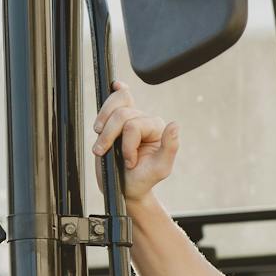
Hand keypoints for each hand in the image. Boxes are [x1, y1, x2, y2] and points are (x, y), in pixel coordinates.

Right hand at [91, 81, 179, 203]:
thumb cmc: (143, 180)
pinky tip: (114, 87)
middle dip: (110, 137)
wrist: (126, 187)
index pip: (134, 126)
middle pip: (121, 115)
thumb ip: (169, 147)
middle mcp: (146, 120)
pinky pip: (115, 99)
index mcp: (158, 130)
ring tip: (101, 145)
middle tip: (110, 156)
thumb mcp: (160, 168)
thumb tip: (175, 125)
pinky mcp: (117, 120)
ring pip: (113, 106)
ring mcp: (131, 118)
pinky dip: (110, 98)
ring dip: (102, 126)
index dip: (127, 145)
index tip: (129, 163)